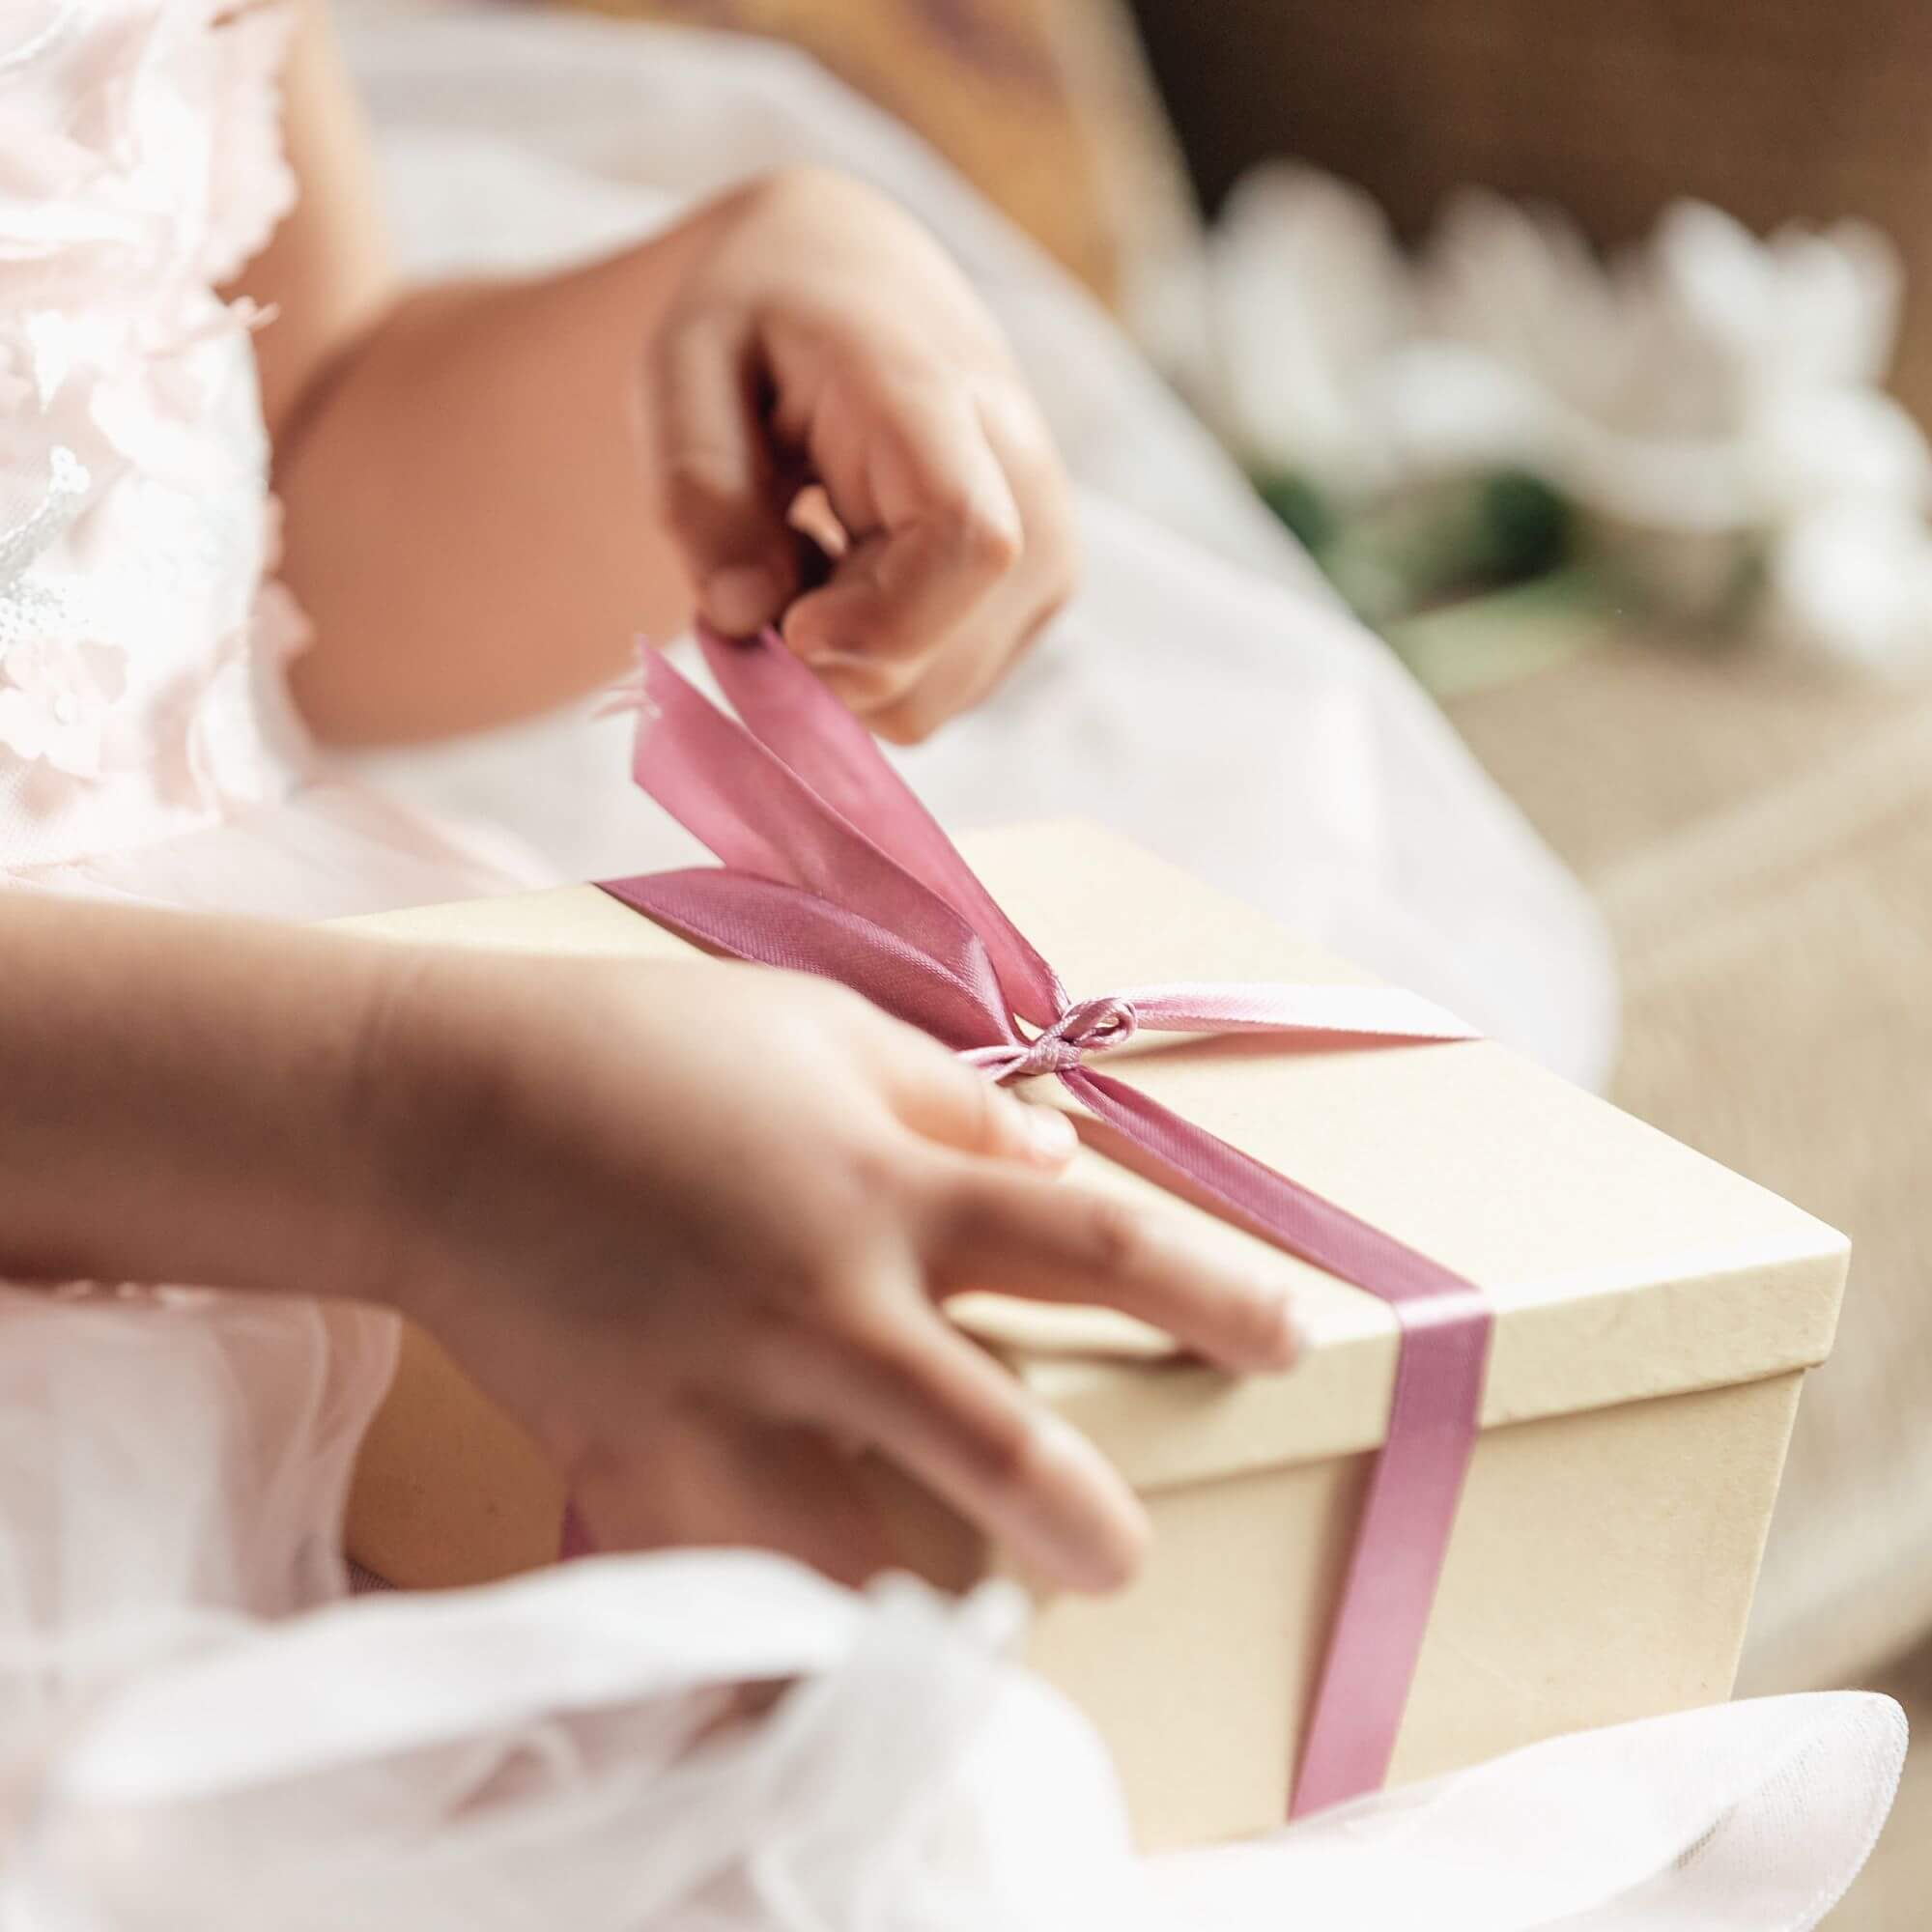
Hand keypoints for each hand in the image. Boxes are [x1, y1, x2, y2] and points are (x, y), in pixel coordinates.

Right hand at [369, 954, 1298, 1592]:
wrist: (438, 1113)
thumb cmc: (644, 1049)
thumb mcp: (820, 1030)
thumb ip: (952, 1105)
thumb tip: (1061, 1162)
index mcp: (884, 1182)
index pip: (1091, 1243)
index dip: (1211, 1292)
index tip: (1289, 1336)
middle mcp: (821, 1305)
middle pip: (996, 1444)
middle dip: (1084, 1520)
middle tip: (1118, 1552)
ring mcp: (719, 1399)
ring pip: (857, 1555)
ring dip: (919, 1588)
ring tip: (951, 1595)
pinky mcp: (630, 1464)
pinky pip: (721, 1583)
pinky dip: (768, 1624)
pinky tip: (802, 1643)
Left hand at [640, 167, 1077, 741]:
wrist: (858, 278)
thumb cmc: (760, 316)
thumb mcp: (681, 365)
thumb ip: (697, 486)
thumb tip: (743, 616)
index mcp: (935, 398)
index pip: (965, 542)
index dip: (877, 624)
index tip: (784, 627)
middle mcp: (1023, 476)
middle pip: (943, 653)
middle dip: (822, 662)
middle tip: (747, 580)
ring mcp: (1046, 544)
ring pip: (938, 697)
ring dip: (842, 666)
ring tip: (804, 561)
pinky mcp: (1039, 595)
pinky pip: (942, 695)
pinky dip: (873, 667)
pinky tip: (848, 580)